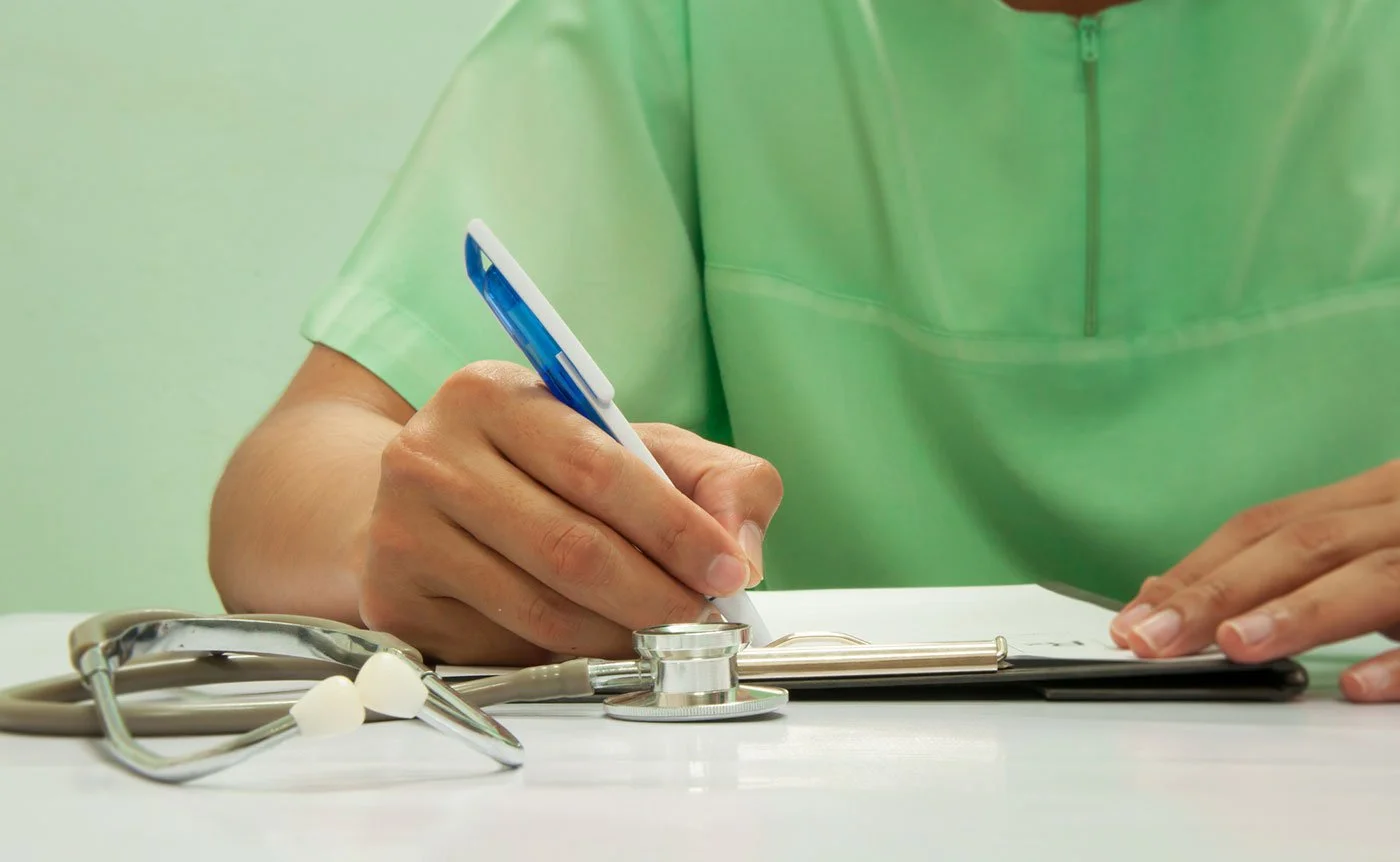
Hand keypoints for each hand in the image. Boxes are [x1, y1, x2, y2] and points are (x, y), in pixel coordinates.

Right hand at [357, 361, 781, 665]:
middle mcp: (430, 452)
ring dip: (619, 634)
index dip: (674, 528)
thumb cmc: (548, 469)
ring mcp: (400, 528)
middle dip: (655, 594)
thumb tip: (742, 551)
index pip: (598, 468)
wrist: (431, 497)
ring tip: (662, 635)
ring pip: (539, 606)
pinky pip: (502, 643)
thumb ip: (717, 479)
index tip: (727, 571)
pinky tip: (601, 642)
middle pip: (569, 546)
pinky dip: (569, 654)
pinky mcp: (392, 597)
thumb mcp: (639, 446)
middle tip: (704, 620)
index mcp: (493, 393)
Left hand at [1109, 460, 1399, 701]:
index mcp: (1371, 499)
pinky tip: (1357, 686)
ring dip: (1299, 611)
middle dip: (1221, 593)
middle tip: (1157, 640)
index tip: (1134, 622)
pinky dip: (1398, 661)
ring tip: (1236, 645)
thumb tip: (1172, 596)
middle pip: (1304, 545)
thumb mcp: (1367, 548)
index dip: (1196, 573)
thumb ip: (1289, 566)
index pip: (1265, 529)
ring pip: (1373, 575)